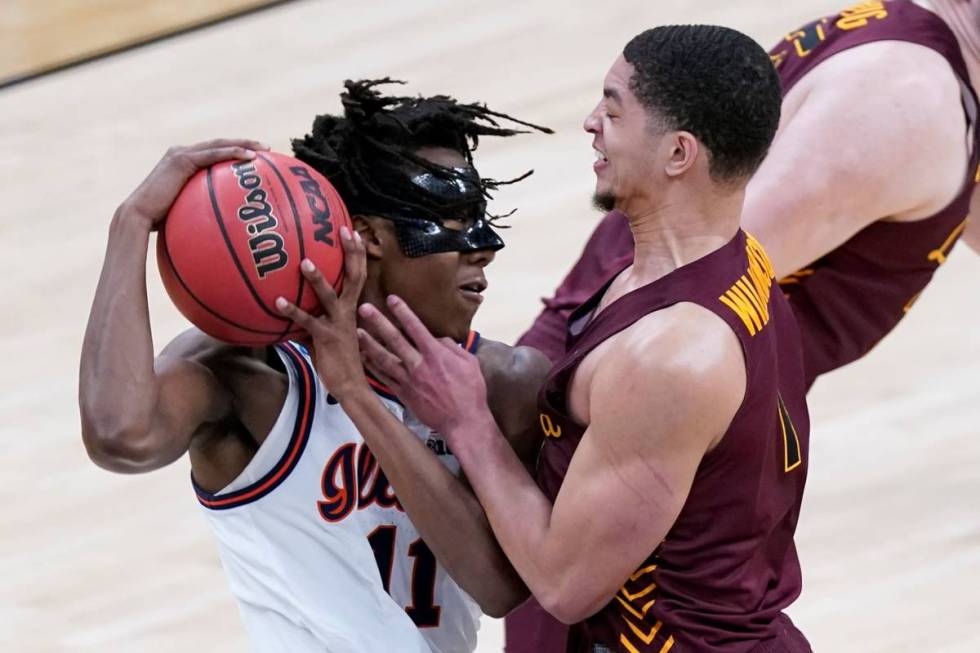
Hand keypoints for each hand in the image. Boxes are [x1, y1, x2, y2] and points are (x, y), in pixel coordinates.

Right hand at [120, 139, 269, 229]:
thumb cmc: (160, 222)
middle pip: (219, 144)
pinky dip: (233, 153)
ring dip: (244, 144)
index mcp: (182, 163)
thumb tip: (219, 229)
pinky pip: (214, 154)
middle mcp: (182, 154)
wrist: (139, 216)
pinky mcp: (182, 159)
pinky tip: (251, 158)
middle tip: (266, 149)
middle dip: (244, 143)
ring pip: (219, 144)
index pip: (213, 153)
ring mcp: (181, 154)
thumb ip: (200, 210)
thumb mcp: (185, 212)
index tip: (255, 157)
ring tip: (265, 149)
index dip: (234, 152)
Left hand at [275, 227, 368, 399]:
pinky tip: (278, 301)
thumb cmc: (336, 359)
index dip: (357, 253)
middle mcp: (347, 312)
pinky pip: (307, 322)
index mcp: (350, 308)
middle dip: (350, 252)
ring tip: (304, 262)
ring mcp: (338, 324)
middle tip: (342, 230)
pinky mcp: (326, 338)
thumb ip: (313, 316)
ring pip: (329, 296)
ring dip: (317, 279)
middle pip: (354, 276)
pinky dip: (293, 311)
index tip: (351, 230)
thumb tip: (288, 302)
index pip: (358, 275)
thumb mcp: (326, 331)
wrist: (350, 385)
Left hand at [357, 295, 493, 441]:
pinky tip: (364, 358)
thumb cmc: (471, 392)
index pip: (415, 327)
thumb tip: (437, 339)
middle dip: (378, 322)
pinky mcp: (403, 394)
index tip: (391, 299)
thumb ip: (451, 347)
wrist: (463, 422)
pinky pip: (384, 378)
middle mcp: (418, 364)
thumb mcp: (470, 362)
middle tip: (364, 309)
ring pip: (384, 359)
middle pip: (394, 339)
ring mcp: (409, 380)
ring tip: (357, 332)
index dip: (402, 311)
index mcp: (435, 354)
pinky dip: (373, 368)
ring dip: (369, 344)